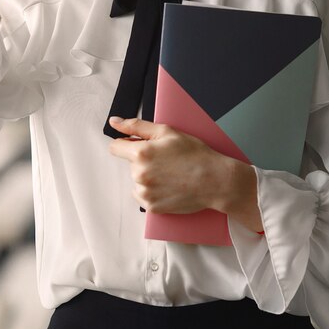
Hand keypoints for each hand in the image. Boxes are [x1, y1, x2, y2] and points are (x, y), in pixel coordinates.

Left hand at [107, 117, 257, 223]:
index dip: (126, 144)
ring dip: (148, 176)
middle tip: (166, 160)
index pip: (116, 148)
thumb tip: (115, 122)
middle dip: (143, 160)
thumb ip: (136, 125)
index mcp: (141, 154)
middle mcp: (139, 175)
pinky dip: (153, 191)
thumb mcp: (167, 132)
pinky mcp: (151, 207)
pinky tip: (169, 185)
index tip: (137, 145)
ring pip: (137, 180)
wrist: (214, 180)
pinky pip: (144, 196)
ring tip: (170, 174)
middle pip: (130, 164)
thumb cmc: (194, 154)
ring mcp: (145, 193)